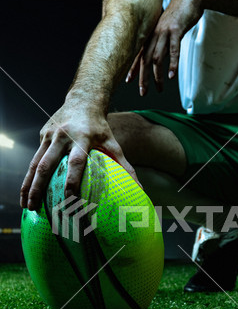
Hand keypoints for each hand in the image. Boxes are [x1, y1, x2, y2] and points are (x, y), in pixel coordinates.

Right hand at [20, 102, 139, 210]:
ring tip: (26, 205)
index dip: (72, 181)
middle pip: (47, 165)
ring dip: (28, 185)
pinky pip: (35, 158)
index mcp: (82, 138)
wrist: (83, 100)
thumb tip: (139, 188)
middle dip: (38, 188)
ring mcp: (50, 135)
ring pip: (35, 163)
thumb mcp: (114, 143)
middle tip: (34, 208)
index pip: (76, 163)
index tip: (69, 200)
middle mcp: (63, 136)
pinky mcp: (43, 135)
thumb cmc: (100, 127)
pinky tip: (27, 192)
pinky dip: (29, 176)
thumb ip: (125, 166)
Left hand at [126, 0, 202, 95]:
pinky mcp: (176, 31)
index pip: (138, 55)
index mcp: (151, 35)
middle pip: (145, 60)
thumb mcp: (165, 30)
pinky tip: (172, 76)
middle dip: (143, 78)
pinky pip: (173, 50)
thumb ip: (160, 43)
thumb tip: (157, 58)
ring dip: (158, 76)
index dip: (133, 68)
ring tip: (159, 88)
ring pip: (157, 58)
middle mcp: (154, 35)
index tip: (129, 80)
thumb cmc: (178, 15)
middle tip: (143, 92)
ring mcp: (164, 33)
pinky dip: (172, 64)